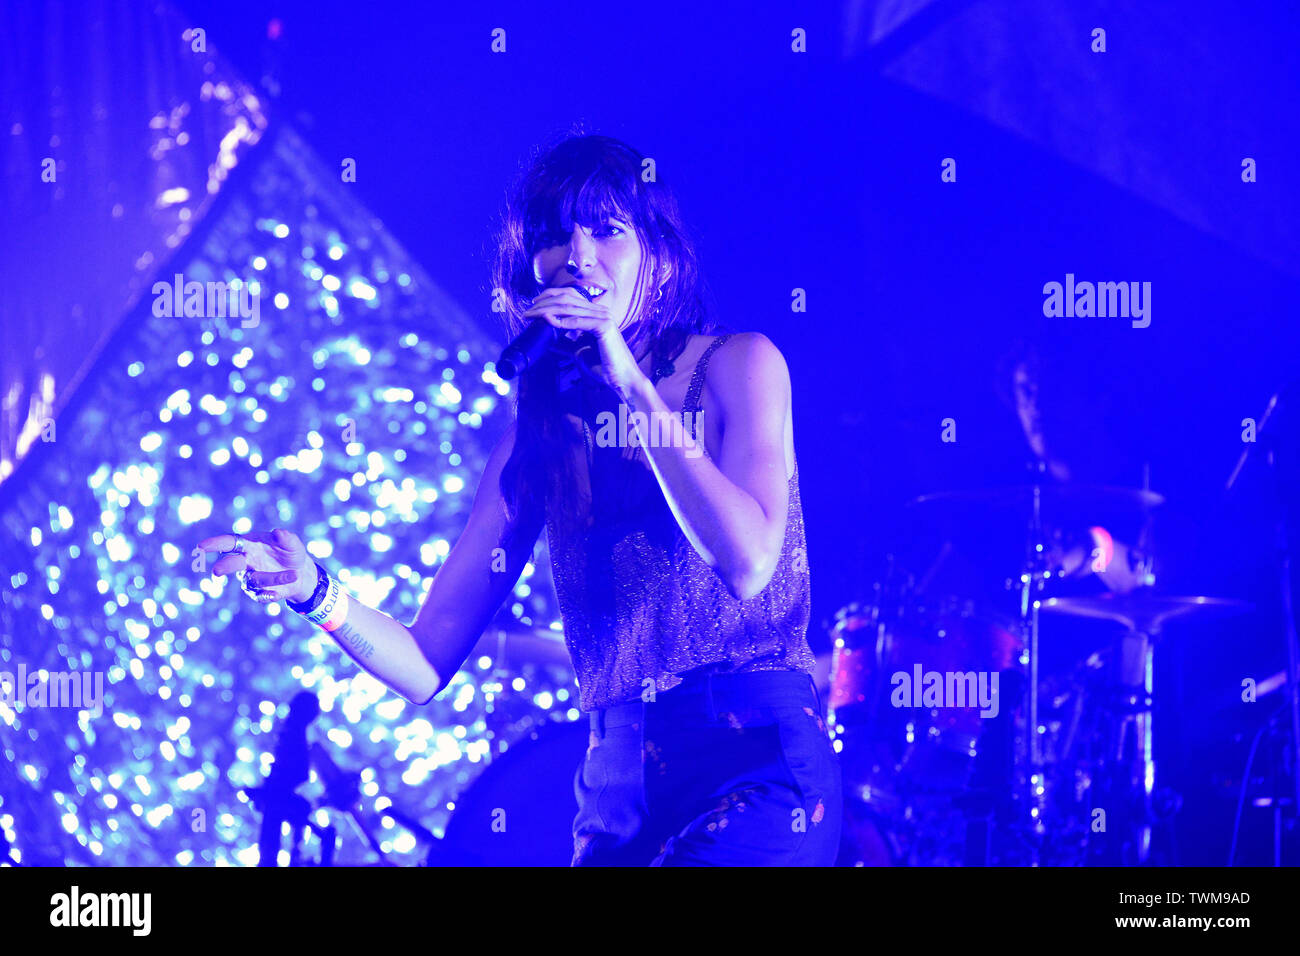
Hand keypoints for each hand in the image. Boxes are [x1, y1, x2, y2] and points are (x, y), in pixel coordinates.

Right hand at [195, 528, 316, 604]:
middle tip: (217, 571)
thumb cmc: (291, 553)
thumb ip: (286, 538)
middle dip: (224, 566)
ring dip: (273, 578)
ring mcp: (250, 578)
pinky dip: (269, 594)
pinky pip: (260, 595)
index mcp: (249, 545)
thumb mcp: (292, 544)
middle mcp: (245, 562)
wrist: (301, 573)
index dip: (215, 544)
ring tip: (293, 575)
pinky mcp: (258, 593)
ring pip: (254, 580)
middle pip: (231, 564)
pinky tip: (278, 593)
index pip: (229, 543)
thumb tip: (278, 532)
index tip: (201, 546)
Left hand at [521, 286, 647, 397]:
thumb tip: (547, 341)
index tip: (534, 304)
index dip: (550, 296)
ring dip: (547, 310)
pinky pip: (578, 322)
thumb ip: (565, 343)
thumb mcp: (578, 351)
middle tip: (528, 310)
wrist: (621, 378)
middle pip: (567, 298)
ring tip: (532, 315)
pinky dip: (561, 321)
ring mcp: (603, 317)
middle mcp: (600, 311)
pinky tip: (548, 321)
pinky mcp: (604, 326)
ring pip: (570, 307)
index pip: (571, 296)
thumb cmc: (603, 365)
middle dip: (544, 302)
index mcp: (596, 314)